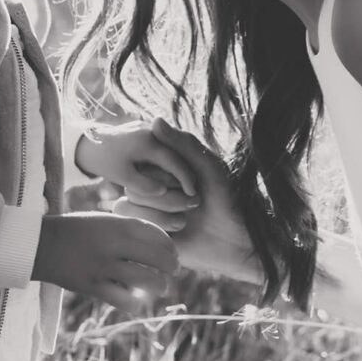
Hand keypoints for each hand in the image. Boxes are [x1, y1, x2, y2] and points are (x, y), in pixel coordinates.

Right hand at [31, 212, 177, 314]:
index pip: (157, 234)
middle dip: (171, 266)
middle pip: (158, 258)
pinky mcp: (93, 286)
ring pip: (146, 280)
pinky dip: (134, 302)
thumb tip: (159, 247)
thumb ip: (129, 230)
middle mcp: (113, 244)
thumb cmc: (76, 231)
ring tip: (159, 287)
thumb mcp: (103, 221)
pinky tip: (135, 299)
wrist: (41, 245)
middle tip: (173, 271)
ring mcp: (103, 266)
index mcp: (117, 224)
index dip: (170, 246)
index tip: (172, 253)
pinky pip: (124, 300)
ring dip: (159, 286)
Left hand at [76, 121, 201, 210]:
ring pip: (173, 149)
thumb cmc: (104, 161)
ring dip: (181, 165)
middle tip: (196, 192)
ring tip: (187, 185)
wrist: (87, 141)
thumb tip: (162, 192)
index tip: (194, 195)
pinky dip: (171, 159)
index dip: (186, 180)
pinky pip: (165, 145)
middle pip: (179, 154)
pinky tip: (174, 175)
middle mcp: (153, 130)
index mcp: (148, 141)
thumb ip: (142, 185)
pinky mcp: (148, 129)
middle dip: (188, 173)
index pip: (175, 162)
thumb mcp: (122, 176)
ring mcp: (151, 127)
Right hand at [113, 120, 262, 287]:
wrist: (232, 240)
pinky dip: (158, 226)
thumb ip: (183, 144)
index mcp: (163, 165)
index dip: (167, 173)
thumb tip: (156, 120)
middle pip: (134, 181)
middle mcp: (149, 183)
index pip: (143, 158)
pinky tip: (178, 232)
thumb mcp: (208, 167)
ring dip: (163, 211)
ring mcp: (143, 208)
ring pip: (129, 202)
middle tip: (196, 203)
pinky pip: (131, 223)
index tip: (195, 184)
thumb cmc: (226, 199)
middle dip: (168, 195)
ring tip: (186, 219)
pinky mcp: (142, 231)